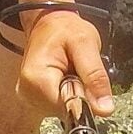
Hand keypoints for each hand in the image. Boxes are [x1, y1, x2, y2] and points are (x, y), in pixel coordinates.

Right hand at [16, 8, 113, 122]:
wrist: (49, 22)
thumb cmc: (65, 28)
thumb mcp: (86, 43)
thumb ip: (95, 76)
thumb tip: (105, 109)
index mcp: (37, 80)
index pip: (70, 108)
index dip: (86, 98)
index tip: (84, 77)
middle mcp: (28, 93)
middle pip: (66, 111)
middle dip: (79, 94)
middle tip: (76, 69)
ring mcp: (29, 98)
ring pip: (64, 110)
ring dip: (73, 94)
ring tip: (69, 71)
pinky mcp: (34, 99)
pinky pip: (58, 106)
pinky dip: (66, 95)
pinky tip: (64, 77)